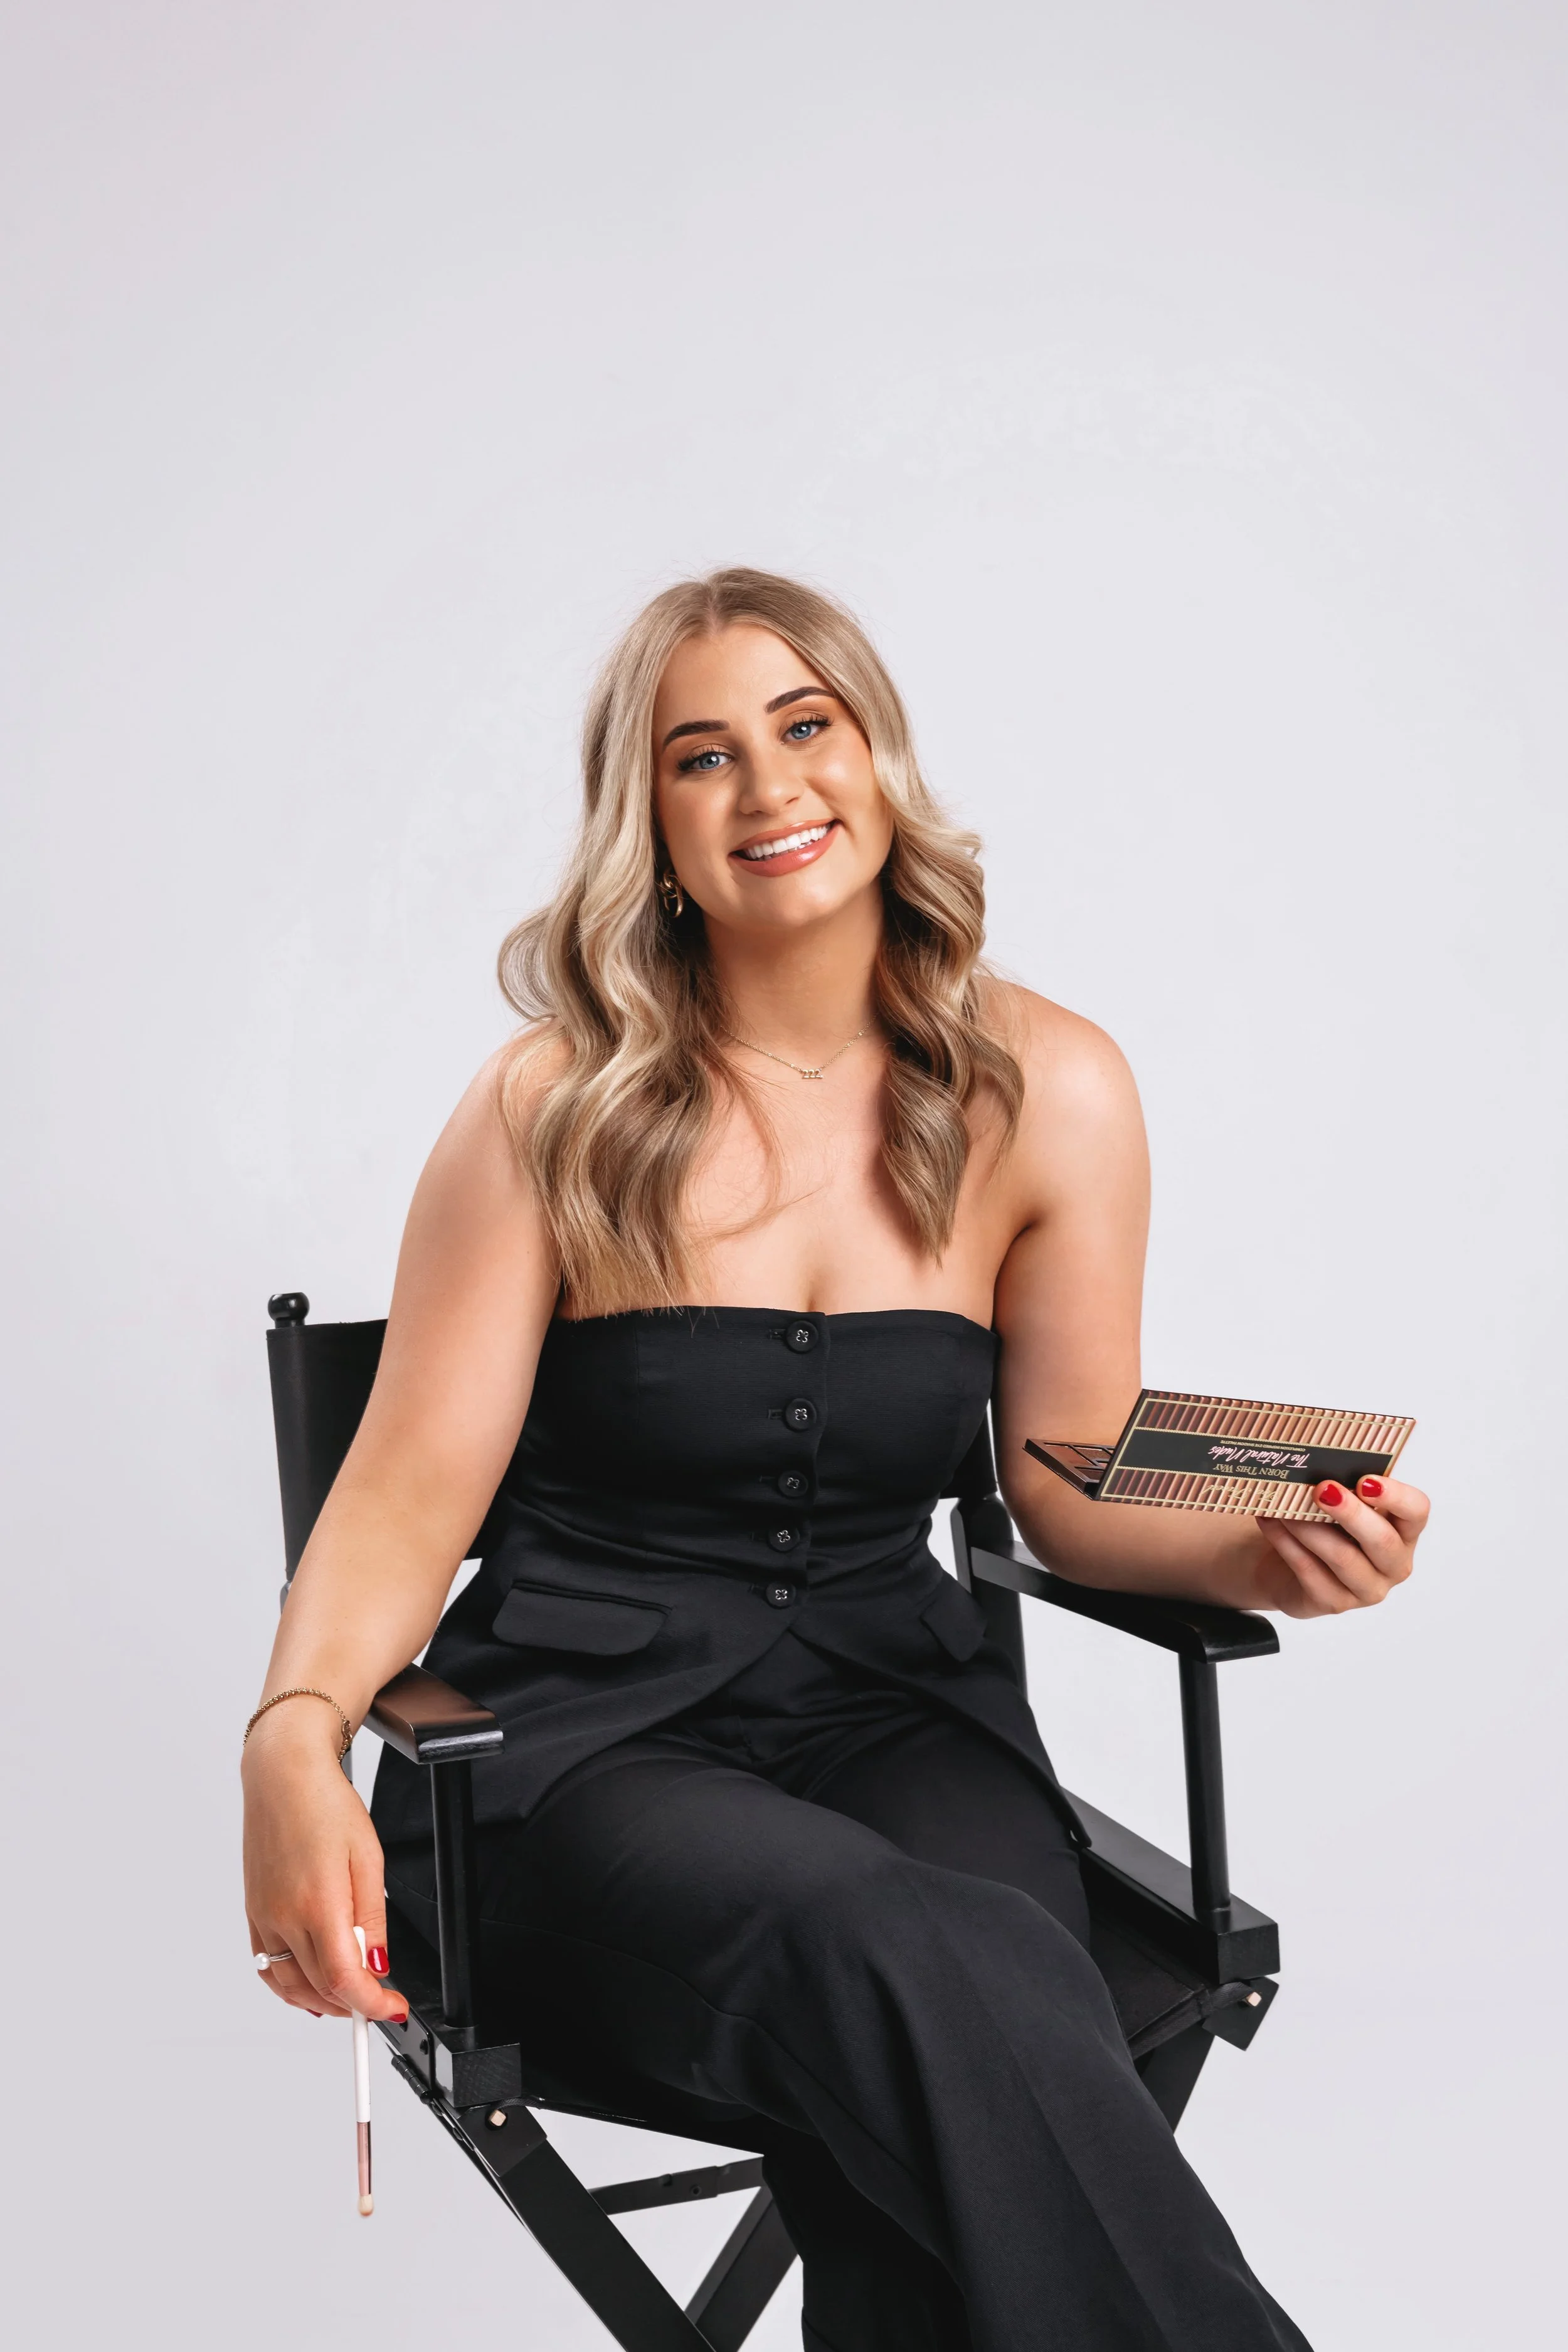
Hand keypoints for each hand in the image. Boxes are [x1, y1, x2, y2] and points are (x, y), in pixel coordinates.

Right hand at [242, 1706, 407, 2024]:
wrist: (282, 1777)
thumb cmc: (326, 1806)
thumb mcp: (369, 1857)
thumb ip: (372, 1918)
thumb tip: (378, 1965)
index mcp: (317, 1903)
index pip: (344, 1979)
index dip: (372, 2005)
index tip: (393, 2008)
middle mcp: (284, 1917)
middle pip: (319, 1989)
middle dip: (354, 2004)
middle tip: (381, 1999)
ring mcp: (263, 1918)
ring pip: (290, 1986)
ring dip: (322, 2003)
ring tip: (351, 1996)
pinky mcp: (253, 1913)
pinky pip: (269, 1968)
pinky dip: (292, 1987)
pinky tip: (312, 1987)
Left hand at [1256, 1475, 1428, 1619]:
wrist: (1287, 1567)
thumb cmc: (1323, 1526)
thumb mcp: (1339, 1502)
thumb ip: (1341, 1483)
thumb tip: (1316, 1459)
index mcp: (1403, 1531)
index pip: (1416, 1512)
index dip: (1396, 1496)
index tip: (1365, 1481)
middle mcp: (1393, 1563)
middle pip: (1382, 1540)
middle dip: (1351, 1513)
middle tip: (1322, 1489)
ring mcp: (1366, 1588)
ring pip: (1343, 1557)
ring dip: (1310, 1527)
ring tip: (1283, 1505)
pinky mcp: (1334, 1602)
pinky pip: (1310, 1571)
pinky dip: (1287, 1543)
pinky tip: (1270, 1522)